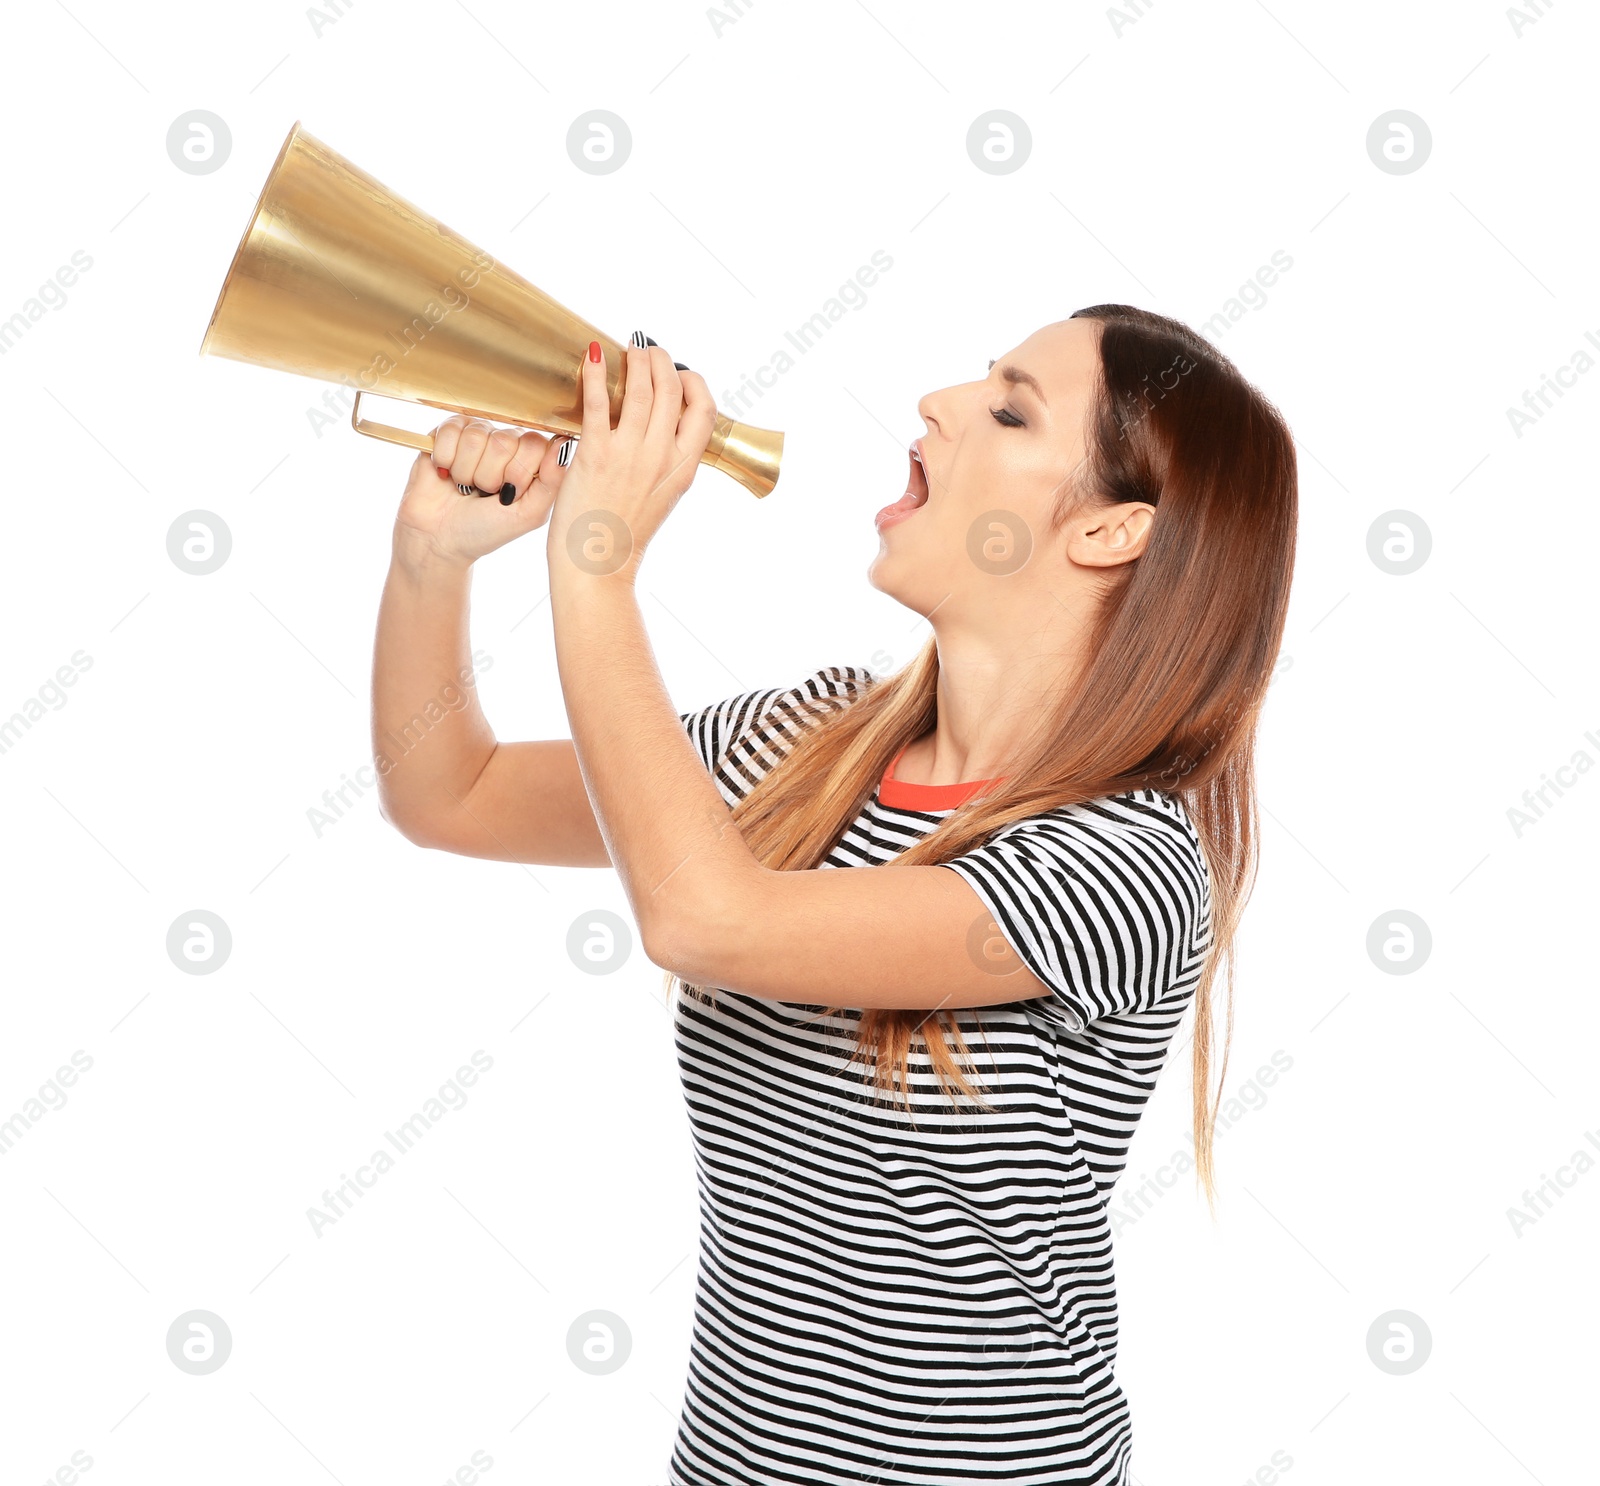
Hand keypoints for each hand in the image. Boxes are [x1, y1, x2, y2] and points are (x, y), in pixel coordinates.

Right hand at [393, 415, 570, 569]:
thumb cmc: (485, 530)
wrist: (438, 540)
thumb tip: (563, 445)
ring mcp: (477, 434)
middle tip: (484, 493)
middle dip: (490, 477)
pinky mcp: (446, 431)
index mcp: (530, 459)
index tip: (509, 494)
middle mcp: (506, 442)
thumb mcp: (527, 515)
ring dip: (466, 472)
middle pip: (505, 441)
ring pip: (476, 437)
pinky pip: (450, 431)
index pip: (536, 443)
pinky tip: (447, 474)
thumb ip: (552, 483)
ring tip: (465, 487)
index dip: (520, 472)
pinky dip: (446, 459)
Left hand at [547, 336, 717, 582]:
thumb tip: (665, 432)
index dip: (695, 381)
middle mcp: (662, 456)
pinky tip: (594, 357)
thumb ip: (669, 462)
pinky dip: (597, 374)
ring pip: (641, 388)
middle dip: (661, 359)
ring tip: (628, 348)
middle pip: (672, 388)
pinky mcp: (595, 454)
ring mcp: (630, 454)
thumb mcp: (664, 496)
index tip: (680, 373)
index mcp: (685, 468)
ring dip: (636, 359)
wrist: (598, 566)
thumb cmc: (625, 534)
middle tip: (648, 350)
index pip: (705, 409)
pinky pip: (600, 402)